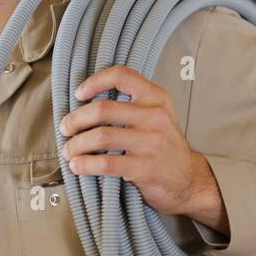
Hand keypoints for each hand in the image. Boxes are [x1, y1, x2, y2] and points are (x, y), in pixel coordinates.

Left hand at [59, 64, 225, 227]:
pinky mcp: (146, 168)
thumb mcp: (156, 116)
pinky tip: (78, 166)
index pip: (121, 76)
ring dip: (76, 145)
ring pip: (100, 136)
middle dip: (75, 120)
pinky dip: (85, 164)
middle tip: (65, 129)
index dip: (94, 82)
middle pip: (102, 109)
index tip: (79, 94)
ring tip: (68, 151)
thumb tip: (85, 103)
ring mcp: (152, 142)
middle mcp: (155, 116)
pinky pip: (106, 163)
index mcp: (156, 98)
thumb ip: (131, 105)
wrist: (189, 180)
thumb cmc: (164, 146)